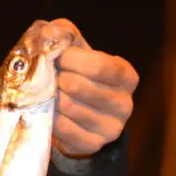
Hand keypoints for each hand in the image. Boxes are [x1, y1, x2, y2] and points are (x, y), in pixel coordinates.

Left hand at [49, 18, 139, 157]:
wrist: (77, 115)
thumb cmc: (78, 75)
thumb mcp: (77, 50)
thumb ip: (65, 34)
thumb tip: (49, 31)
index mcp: (126, 76)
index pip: (101, 66)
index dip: (74, 60)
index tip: (58, 58)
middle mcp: (125, 104)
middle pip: (80, 86)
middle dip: (57, 79)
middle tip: (50, 77)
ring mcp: (112, 128)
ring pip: (68, 107)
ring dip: (50, 97)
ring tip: (48, 93)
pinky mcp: (94, 144)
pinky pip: (63, 128)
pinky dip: (50, 116)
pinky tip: (50, 110)